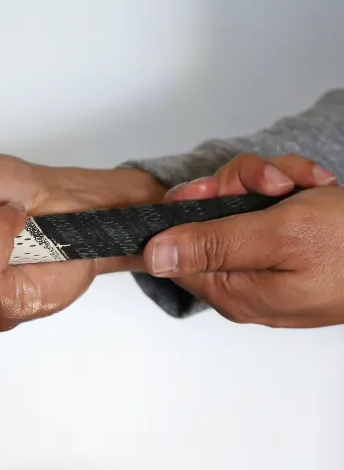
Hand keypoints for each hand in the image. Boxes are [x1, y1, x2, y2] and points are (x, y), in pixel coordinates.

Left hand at [141, 153, 343, 327]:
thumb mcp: (279, 236)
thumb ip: (213, 243)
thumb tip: (153, 257)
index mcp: (233, 290)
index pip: (176, 247)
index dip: (191, 210)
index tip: (217, 189)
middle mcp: (244, 280)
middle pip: (207, 219)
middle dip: (239, 186)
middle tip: (275, 183)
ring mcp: (266, 261)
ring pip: (240, 203)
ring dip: (271, 180)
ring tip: (307, 184)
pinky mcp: (289, 244)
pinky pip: (270, 206)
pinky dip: (292, 186)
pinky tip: (316, 187)